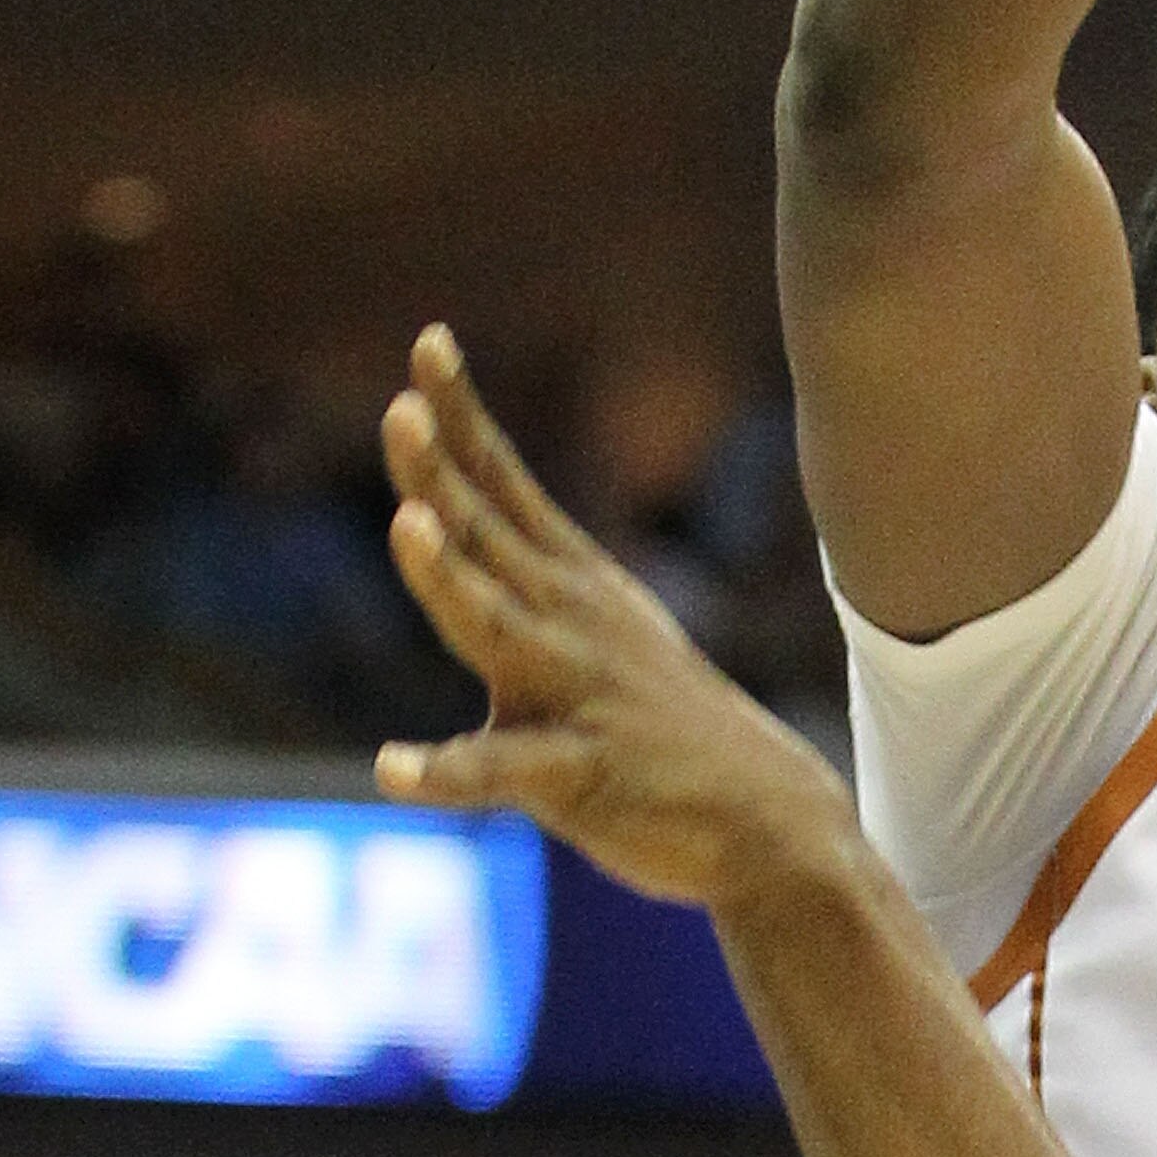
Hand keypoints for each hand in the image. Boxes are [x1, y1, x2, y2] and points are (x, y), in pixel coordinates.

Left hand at [375, 328, 846, 908]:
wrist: (765, 815)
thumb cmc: (660, 719)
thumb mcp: (597, 624)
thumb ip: (516, 570)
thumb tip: (434, 513)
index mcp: (569, 583)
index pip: (502, 482)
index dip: (462, 414)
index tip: (427, 341)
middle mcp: (568, 622)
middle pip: (488, 536)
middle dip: (440, 474)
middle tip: (401, 409)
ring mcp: (575, 694)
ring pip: (498, 628)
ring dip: (450, 580)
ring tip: (407, 527)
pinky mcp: (576, 773)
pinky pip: (501, 772)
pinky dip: (446, 769)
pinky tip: (392, 768)